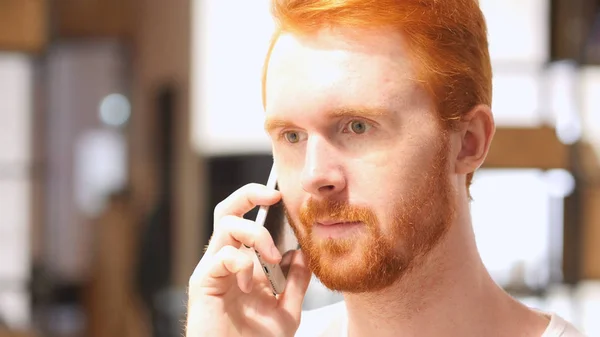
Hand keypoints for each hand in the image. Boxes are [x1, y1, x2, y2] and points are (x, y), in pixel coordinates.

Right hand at [186, 183, 311, 336]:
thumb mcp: (286, 311)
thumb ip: (296, 283)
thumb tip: (303, 253)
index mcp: (243, 263)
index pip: (245, 218)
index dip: (259, 200)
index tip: (281, 196)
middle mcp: (225, 260)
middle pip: (227, 210)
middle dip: (249, 194)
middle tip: (272, 196)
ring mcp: (213, 270)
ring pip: (226, 224)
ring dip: (256, 235)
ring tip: (273, 259)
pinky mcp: (203, 283)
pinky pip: (221, 256)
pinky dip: (242, 264)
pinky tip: (250, 286)